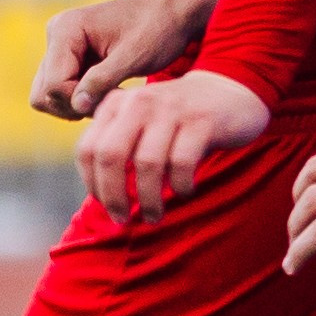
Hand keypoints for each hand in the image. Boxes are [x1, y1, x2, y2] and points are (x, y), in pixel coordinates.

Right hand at [31, 0, 209, 119]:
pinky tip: (109, 91)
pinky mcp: (71, 58)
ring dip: (78, 104)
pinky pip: (63, 91)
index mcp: (66, 29)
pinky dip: (82, 99)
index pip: (54, 84)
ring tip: (111, 95)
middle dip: (74, 106)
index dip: (80, 102)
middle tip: (110, 100)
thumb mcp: (134, 56)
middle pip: (44, 93)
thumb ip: (102, 81)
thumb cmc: (158, 28)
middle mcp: (56, 35)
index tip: (114, 98)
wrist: (173, 12)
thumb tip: (77, 106)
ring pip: (50, 95)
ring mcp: (61, 47)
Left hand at [77, 69, 270, 223]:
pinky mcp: (201, 120)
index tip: (105, 205)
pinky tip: (185, 191)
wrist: (228, 94)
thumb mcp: (139, 123)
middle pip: (111, 155)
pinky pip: (182, 163)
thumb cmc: (175, 121)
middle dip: (113, 196)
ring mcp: (171, 108)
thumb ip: (117, 146)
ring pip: (147, 163)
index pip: (88, 149)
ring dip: (148, 200)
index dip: (92, 184)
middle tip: (122, 220)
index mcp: (117, 102)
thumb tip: (100, 196)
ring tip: (153, 217)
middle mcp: (140, 101)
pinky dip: (180, 186)